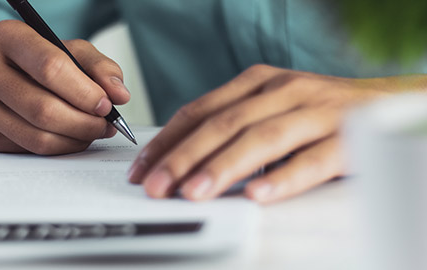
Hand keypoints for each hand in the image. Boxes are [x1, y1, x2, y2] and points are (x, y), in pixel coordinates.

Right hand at [0, 20, 129, 154]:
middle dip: (85, 123)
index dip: (85, 92)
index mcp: (9, 38)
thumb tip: (120, 96)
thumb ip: (100, 69)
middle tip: (105, 125)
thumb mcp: (73, 52)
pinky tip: (72, 137)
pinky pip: (31, 149)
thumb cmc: (41, 62)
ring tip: (93, 131)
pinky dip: (61, 148)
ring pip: (38, 136)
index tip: (106, 105)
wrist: (1, 76)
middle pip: (44, 109)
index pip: (51, 68)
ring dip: (76, 139)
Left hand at [128, 64, 391, 203]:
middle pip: (225, 124)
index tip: (142, 167)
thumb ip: (232, 124)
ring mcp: (315, 112)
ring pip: (262, 138)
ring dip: (224, 166)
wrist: (384, 103)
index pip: (201, 111)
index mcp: (258, 83)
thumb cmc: (315, 111)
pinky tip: (258, 195)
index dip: (168, 140)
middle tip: (156, 185)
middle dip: (185, 156)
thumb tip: (182, 155)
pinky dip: (284, 177)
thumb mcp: (268, 107)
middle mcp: (283, 91)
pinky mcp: (346, 137)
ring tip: (194, 192)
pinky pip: (312, 159)